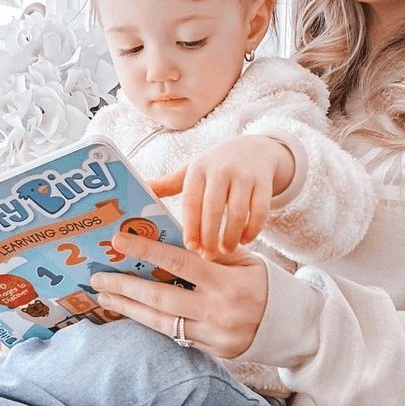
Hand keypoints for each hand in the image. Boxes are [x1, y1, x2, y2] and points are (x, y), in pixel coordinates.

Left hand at [90, 232, 268, 358]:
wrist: (293, 326)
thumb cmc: (265, 285)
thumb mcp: (246, 262)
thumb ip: (212, 255)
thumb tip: (170, 242)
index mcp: (227, 282)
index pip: (180, 263)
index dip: (147, 250)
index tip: (119, 241)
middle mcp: (218, 311)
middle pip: (161, 298)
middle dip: (125, 286)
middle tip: (98, 276)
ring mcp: (214, 335)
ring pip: (162, 322)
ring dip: (129, 308)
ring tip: (105, 296)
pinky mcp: (212, 351)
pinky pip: (175, 335)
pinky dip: (151, 322)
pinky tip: (132, 311)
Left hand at [150, 136, 294, 258]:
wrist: (253, 149)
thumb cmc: (215, 167)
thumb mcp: (192, 172)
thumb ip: (168, 185)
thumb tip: (140, 190)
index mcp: (198, 170)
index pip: (191, 202)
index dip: (191, 226)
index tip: (190, 247)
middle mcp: (221, 170)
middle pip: (214, 209)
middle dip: (210, 236)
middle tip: (208, 256)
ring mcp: (245, 175)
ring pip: (239, 212)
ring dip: (231, 236)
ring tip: (225, 251)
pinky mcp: (264, 183)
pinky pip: (260, 211)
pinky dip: (253, 230)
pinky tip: (245, 241)